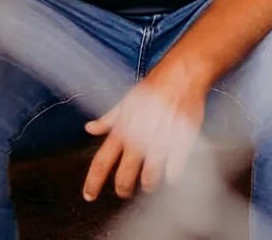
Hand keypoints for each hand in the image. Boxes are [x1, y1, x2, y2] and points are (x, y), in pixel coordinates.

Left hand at [82, 58, 209, 201]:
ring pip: (149, 178)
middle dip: (123, 189)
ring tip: (150, 183)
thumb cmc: (154, 87)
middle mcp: (138, 139)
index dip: (93, 182)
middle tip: (125, 191)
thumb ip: (109, 119)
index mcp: (122, 130)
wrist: (182, 75)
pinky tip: (172, 172)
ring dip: (149, 184)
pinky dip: (172, 175)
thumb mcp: (126, 102)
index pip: (101, 162)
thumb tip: (90, 128)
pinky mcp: (179, 143)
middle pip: (124, 177)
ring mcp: (159, 143)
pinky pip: (174, 170)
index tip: (89, 195)